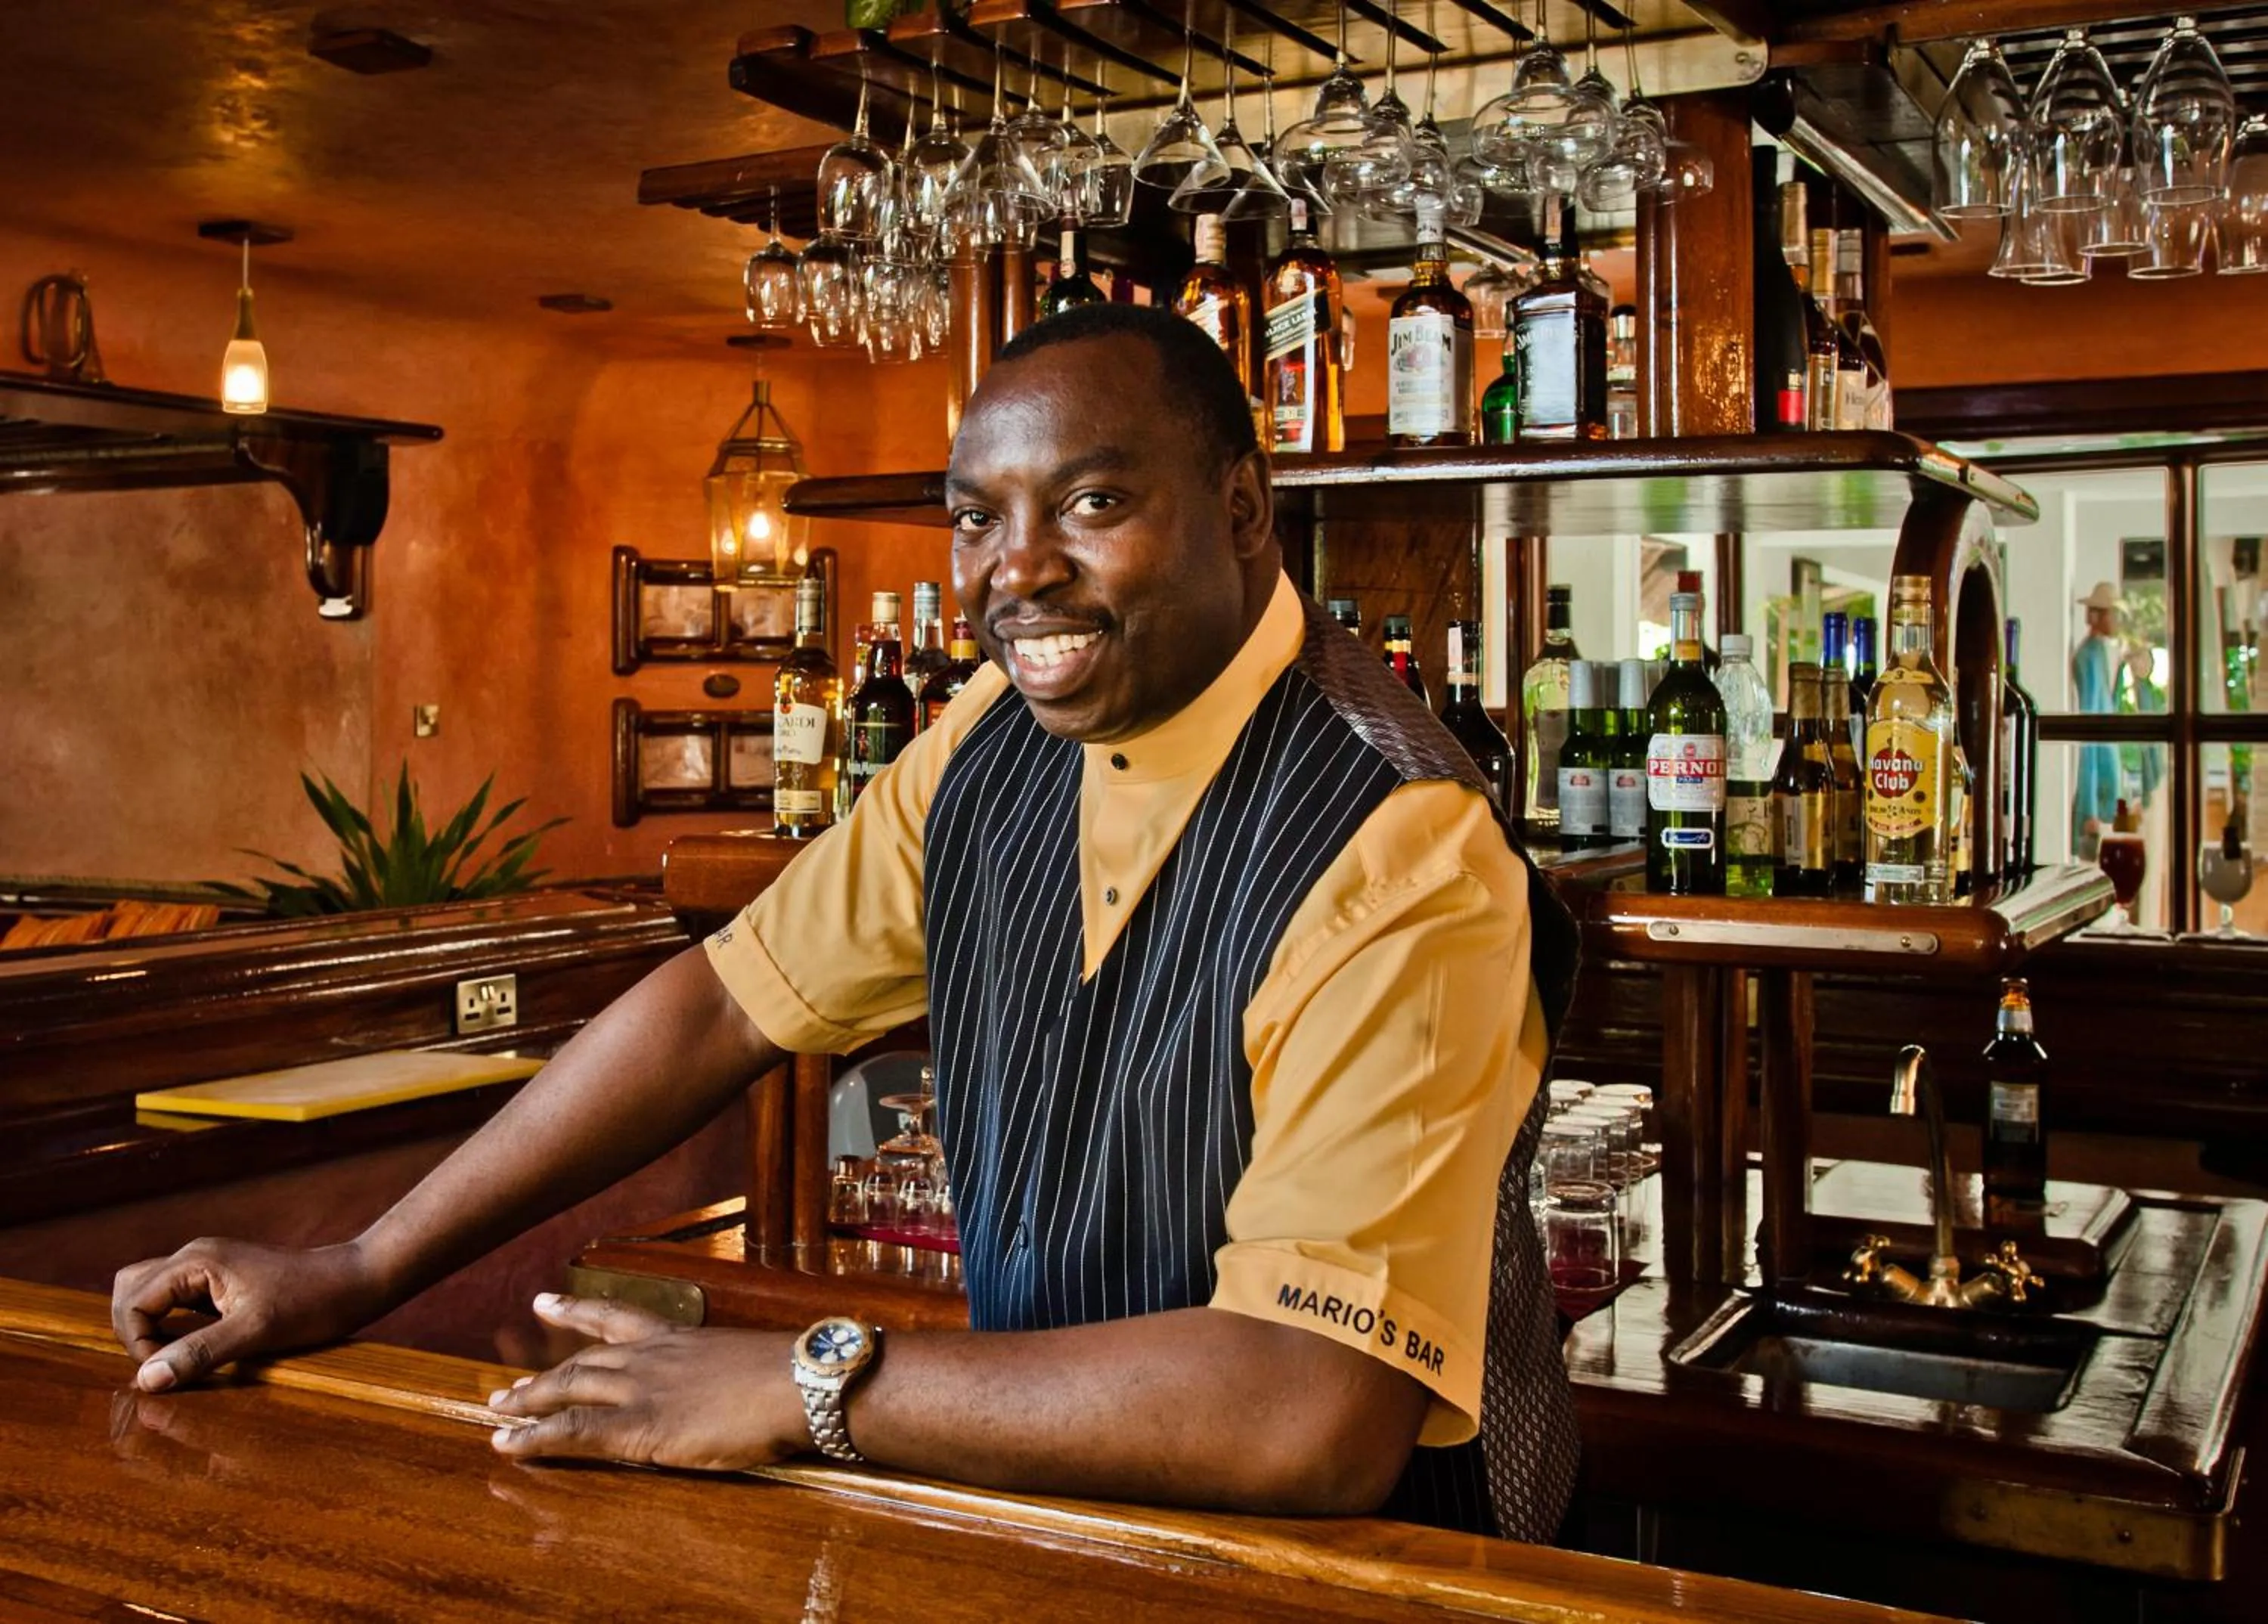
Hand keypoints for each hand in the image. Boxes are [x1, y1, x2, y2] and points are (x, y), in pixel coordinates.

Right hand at [111, 1237, 389, 1393]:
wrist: (357, 1282)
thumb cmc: (312, 1302)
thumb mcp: (255, 1332)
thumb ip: (198, 1352)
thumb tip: (146, 1380)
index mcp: (196, 1261)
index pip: (133, 1301)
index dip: (139, 1341)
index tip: (168, 1370)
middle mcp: (195, 1257)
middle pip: (131, 1289)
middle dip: (135, 1329)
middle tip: (163, 1363)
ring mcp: (208, 1268)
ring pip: (151, 1293)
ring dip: (152, 1327)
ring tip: (177, 1358)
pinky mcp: (222, 1282)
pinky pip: (177, 1301)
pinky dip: (173, 1325)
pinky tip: (196, 1348)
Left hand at [486, 1294, 808, 1471]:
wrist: (800, 1381)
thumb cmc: (791, 1374)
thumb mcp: (748, 1362)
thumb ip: (726, 1372)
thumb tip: (735, 1384)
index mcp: (680, 1338)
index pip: (618, 1320)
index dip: (577, 1314)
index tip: (544, 1303)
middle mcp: (652, 1355)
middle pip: (583, 1360)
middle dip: (542, 1375)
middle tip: (505, 1389)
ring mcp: (642, 1387)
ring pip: (568, 1387)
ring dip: (529, 1401)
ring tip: (497, 1412)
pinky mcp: (639, 1425)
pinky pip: (573, 1430)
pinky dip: (535, 1437)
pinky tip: (508, 1445)